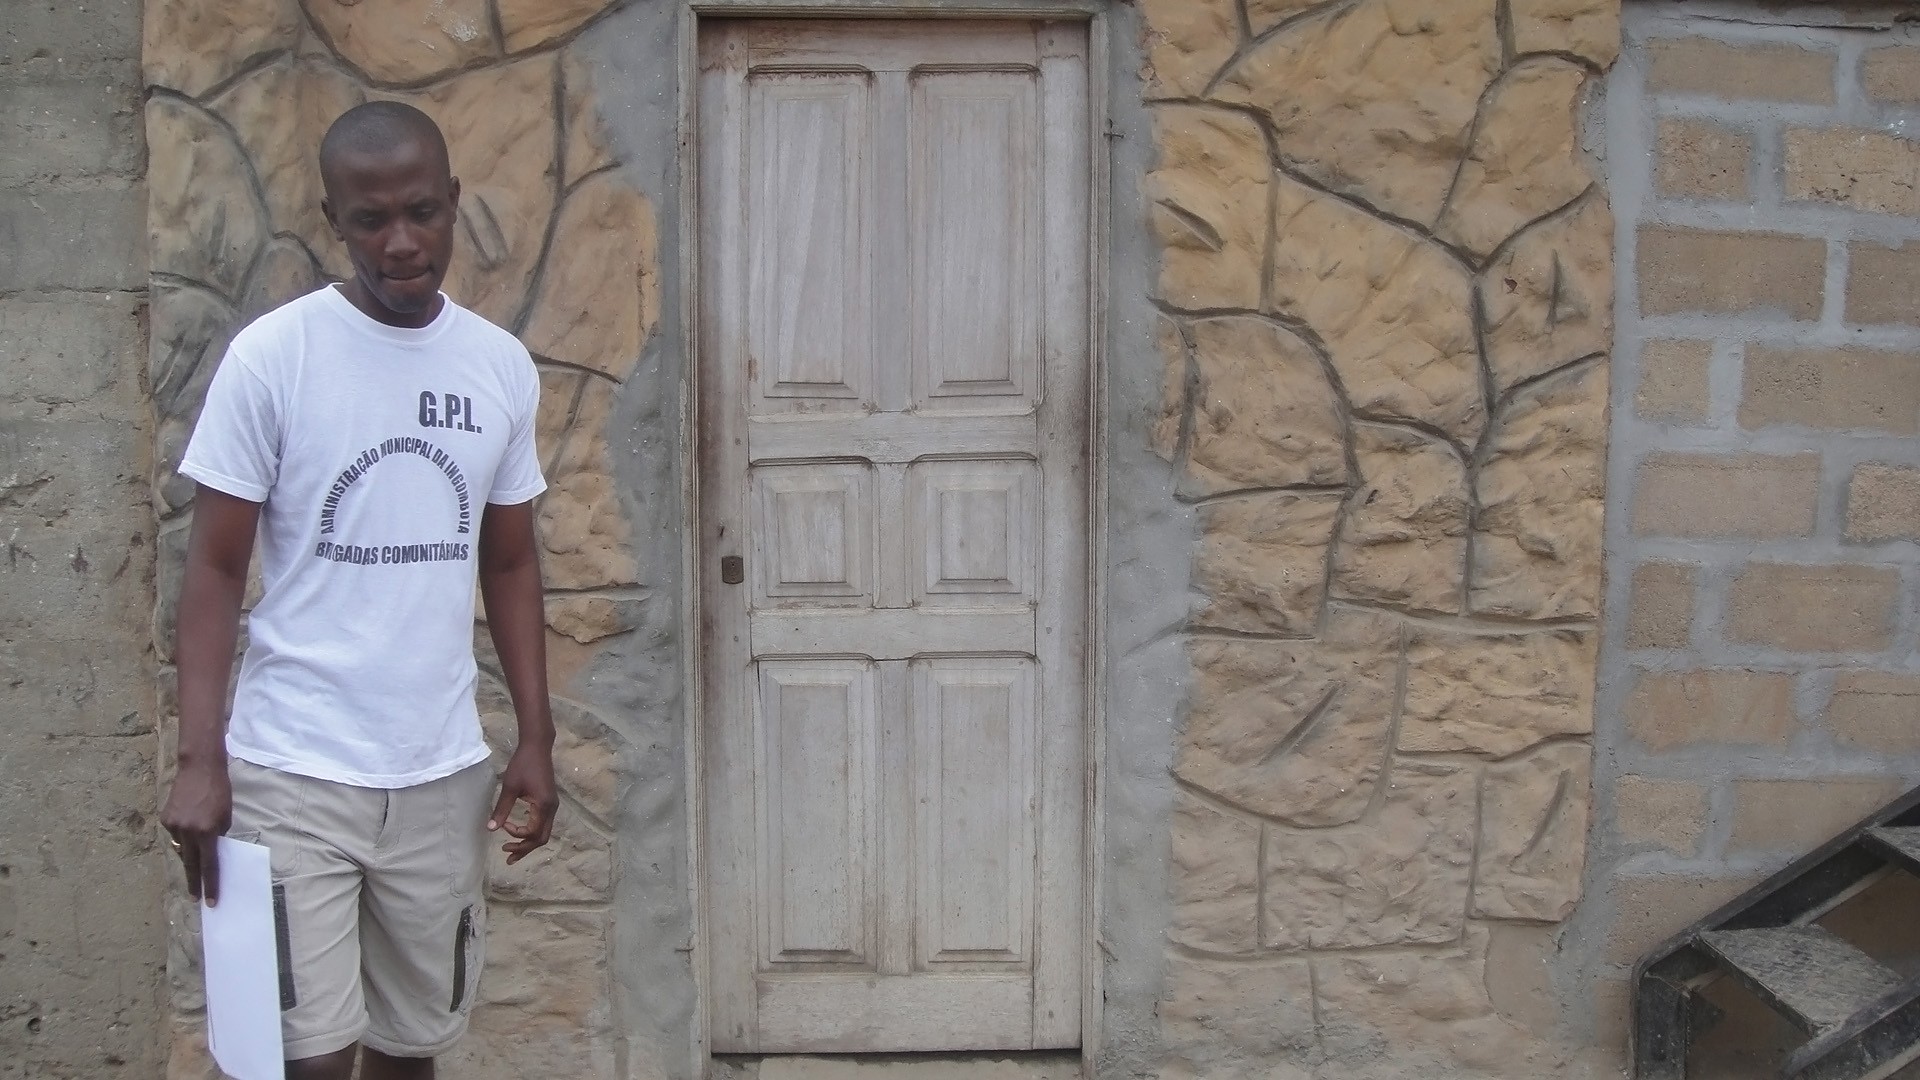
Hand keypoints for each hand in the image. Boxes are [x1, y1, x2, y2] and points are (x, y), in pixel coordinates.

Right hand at [160, 759, 232, 905]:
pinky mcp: (165, 819)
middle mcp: (188, 832)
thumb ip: (218, 836)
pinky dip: (182, 834)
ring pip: (181, 849)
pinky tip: (188, 821)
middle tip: (195, 897)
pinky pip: (175, 834)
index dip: (210, 885)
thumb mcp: (226, 817)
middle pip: (191, 864)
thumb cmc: (220, 792)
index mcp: (207, 832)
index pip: (209, 866)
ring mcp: (174, 826)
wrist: (199, 768)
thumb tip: (210, 854)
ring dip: (189, 853)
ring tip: (196, 845)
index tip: (210, 901)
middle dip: (194, 882)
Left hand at [487, 745, 557, 864]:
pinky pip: (543, 824)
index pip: (532, 832)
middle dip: (524, 849)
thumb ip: (502, 809)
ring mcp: (552, 806)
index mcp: (544, 806)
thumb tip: (491, 829)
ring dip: (528, 843)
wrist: (537, 746)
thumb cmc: (523, 764)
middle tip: (507, 857)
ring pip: (544, 832)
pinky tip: (520, 833)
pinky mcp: (549, 801)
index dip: (516, 834)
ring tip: (513, 852)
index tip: (502, 825)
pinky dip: (532, 833)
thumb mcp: (510, 787)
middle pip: (541, 838)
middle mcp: (552, 809)